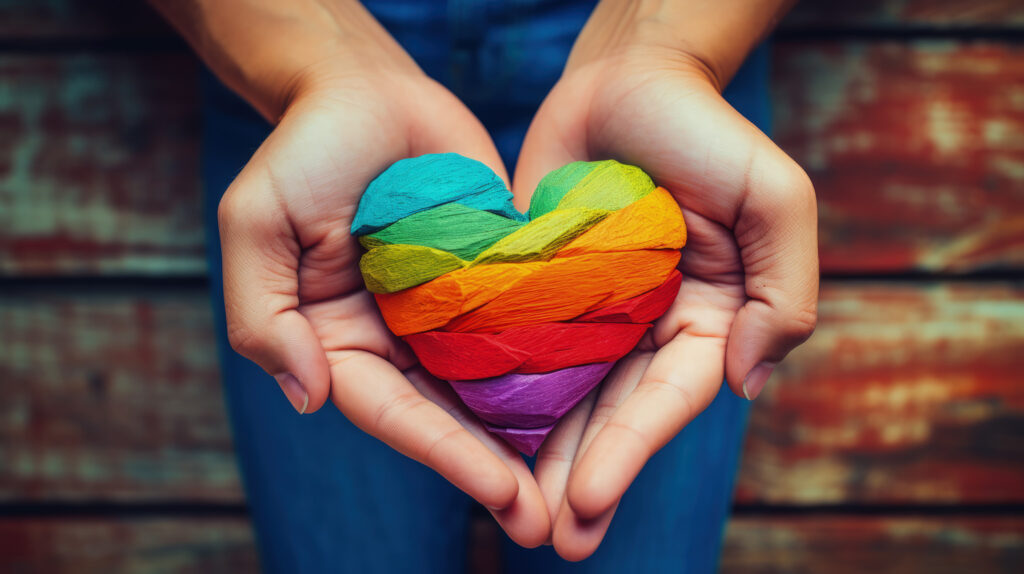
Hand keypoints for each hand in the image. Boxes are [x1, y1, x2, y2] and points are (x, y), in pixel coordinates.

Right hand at [179, 1, 549, 546]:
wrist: (368, 89)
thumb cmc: (304, 151)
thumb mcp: (257, 225)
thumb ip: (266, 314)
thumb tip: (306, 396)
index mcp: (341, 343)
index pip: (395, 413)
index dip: (448, 455)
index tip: (503, 494)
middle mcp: (401, 341)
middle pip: (452, 418)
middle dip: (499, 472)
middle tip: (549, 524)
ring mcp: (452, 314)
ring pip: (498, 386)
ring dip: (538, 438)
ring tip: (585, 484)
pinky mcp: (496, 281)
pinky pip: (530, 326)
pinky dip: (561, 366)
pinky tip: (604, 401)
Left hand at [513, 3, 817, 558]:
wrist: (625, 77)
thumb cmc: (704, 129)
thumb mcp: (774, 196)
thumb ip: (785, 291)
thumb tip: (748, 383)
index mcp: (706, 319)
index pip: (666, 400)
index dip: (628, 452)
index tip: (586, 499)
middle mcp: (645, 328)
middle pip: (611, 415)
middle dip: (581, 479)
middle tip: (546, 540)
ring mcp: (588, 314)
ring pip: (561, 396)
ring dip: (537, 458)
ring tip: (509, 515)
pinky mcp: (539, 292)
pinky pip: (516, 348)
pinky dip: (498, 394)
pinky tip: (472, 438)